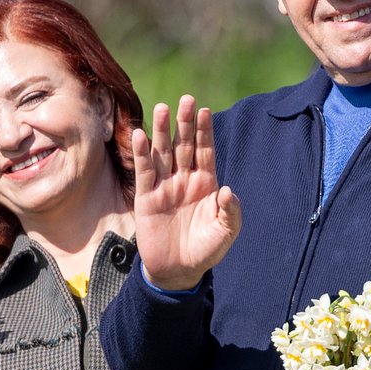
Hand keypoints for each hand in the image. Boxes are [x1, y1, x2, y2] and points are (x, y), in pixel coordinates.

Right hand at [132, 95, 240, 290]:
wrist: (178, 270)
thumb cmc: (205, 250)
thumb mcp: (226, 232)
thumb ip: (230, 211)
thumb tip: (227, 190)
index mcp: (206, 183)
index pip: (205, 150)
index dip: (204, 131)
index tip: (204, 111)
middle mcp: (185, 179)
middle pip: (184, 145)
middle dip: (185, 123)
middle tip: (186, 99)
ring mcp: (165, 186)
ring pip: (163, 153)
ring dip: (163, 131)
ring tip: (163, 108)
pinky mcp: (147, 197)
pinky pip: (144, 172)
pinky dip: (142, 154)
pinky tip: (140, 134)